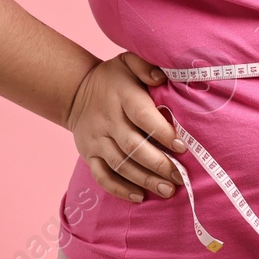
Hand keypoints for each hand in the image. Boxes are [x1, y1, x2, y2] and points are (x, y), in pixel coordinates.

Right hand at [66, 51, 184, 202]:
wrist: (75, 91)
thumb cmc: (114, 78)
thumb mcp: (127, 62)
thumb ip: (146, 66)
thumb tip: (161, 78)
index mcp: (121, 96)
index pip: (142, 117)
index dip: (162, 132)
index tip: (183, 147)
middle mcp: (107, 120)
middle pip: (133, 146)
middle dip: (159, 164)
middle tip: (182, 176)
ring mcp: (96, 140)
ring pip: (120, 164)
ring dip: (145, 179)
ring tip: (168, 190)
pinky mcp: (89, 154)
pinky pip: (102, 176)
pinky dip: (120, 189)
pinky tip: (140, 197)